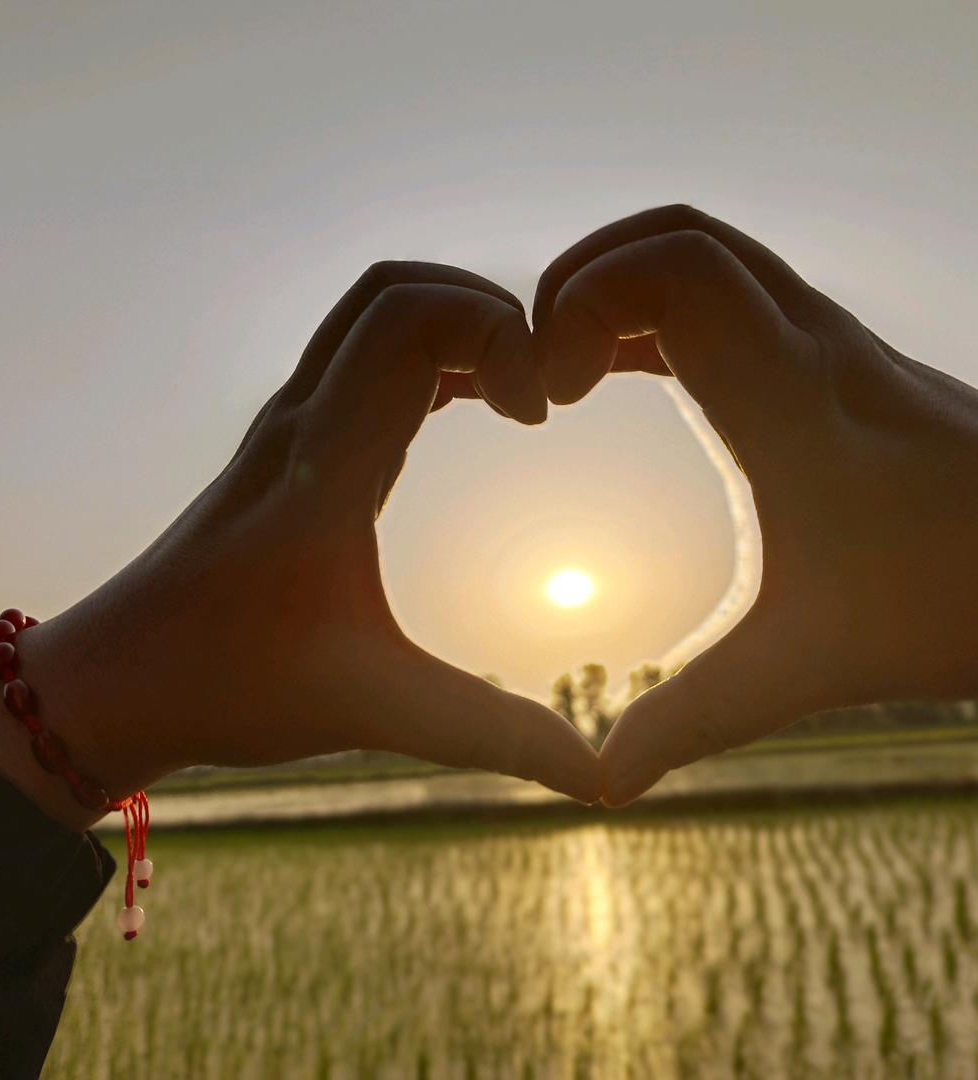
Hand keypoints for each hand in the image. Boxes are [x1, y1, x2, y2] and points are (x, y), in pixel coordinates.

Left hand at [0, 262, 599, 827]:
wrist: (114, 680)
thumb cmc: (228, 686)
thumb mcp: (376, 711)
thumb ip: (495, 737)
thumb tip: (599, 782)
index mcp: (323, 463)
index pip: (411, 320)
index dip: (498, 331)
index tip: (540, 414)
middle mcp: (299, 420)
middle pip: (393, 290)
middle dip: (484, 310)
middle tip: (537, 389)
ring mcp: (286, 427)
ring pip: (372, 314)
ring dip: (454, 326)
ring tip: (517, 395)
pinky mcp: (286, 446)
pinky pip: (362, 358)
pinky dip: (428, 355)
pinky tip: (471, 408)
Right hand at [533, 205, 977, 805]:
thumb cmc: (947, 608)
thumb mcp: (801, 668)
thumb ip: (689, 719)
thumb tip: (601, 782)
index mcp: (793, 403)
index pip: (675, 269)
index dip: (579, 301)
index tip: (548, 394)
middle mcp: (814, 347)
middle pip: (680, 234)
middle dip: (581, 278)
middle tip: (542, 367)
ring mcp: (831, 342)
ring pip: (709, 250)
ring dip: (619, 284)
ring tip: (568, 366)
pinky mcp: (834, 357)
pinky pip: (729, 291)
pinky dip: (656, 308)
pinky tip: (622, 371)